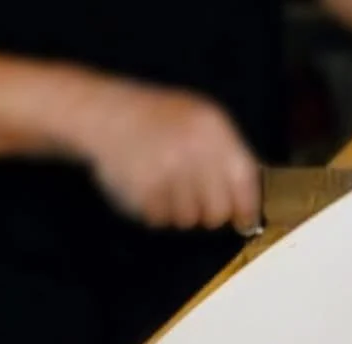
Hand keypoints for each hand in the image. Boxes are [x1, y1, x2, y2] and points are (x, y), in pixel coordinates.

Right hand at [64, 77, 261, 231]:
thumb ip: (225, 154)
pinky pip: (160, 219)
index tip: (245, 222)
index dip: (247, 207)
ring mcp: (167, 170)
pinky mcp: (143, 190)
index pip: (243, 179)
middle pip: (218, 211)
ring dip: (178, 211)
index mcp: (211, 127)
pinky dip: (154, 210)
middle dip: (209, 214)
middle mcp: (193, 148)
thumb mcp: (198, 119)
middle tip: (193, 200)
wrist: (105, 114)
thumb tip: (246, 203)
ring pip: (188, 220)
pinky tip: (146, 186)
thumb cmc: (156, 120)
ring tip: (164, 184)